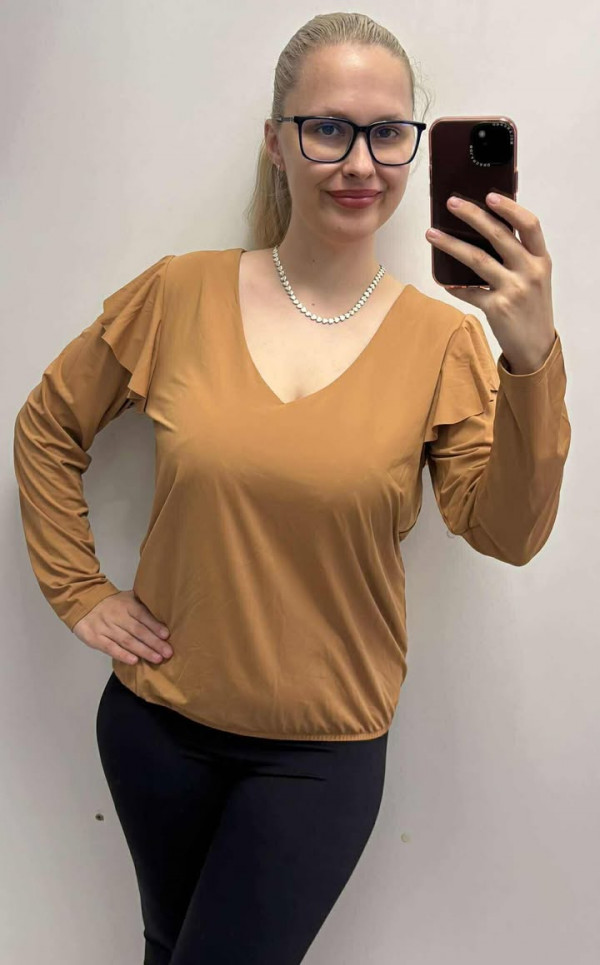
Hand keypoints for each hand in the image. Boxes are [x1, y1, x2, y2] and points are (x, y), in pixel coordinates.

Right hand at [72, 589, 172, 665]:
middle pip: (137, 630)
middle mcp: (117, 616)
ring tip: (157, 659)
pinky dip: (122, 655)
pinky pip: (110, 648)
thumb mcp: (127, 598)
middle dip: (154, 642)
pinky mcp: (95, 638)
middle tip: (167, 652)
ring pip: (126, 641)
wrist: (82, 600)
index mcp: (127, 605)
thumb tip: (165, 612)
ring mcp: (105, 628)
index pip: (142, 615)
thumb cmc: (112, 603)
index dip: (154, 625)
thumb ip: (143, 605)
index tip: (166, 635)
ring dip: (143, 651)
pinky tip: (134, 661)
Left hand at [426, 193, 556, 373]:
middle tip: (451, 203)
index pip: (529, 225)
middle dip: (472, 216)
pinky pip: (468, 291)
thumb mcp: (535, 277)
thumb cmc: (532, 307)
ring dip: (451, 244)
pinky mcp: (497, 308)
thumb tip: (484, 229)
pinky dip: (453, 284)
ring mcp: (513, 290)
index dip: (510, 208)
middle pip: (498, 236)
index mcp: (541, 259)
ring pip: (477, 259)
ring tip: (432, 234)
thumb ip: (518, 255)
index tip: (489, 196)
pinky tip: (442, 278)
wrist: (536, 347)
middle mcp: (529, 272)